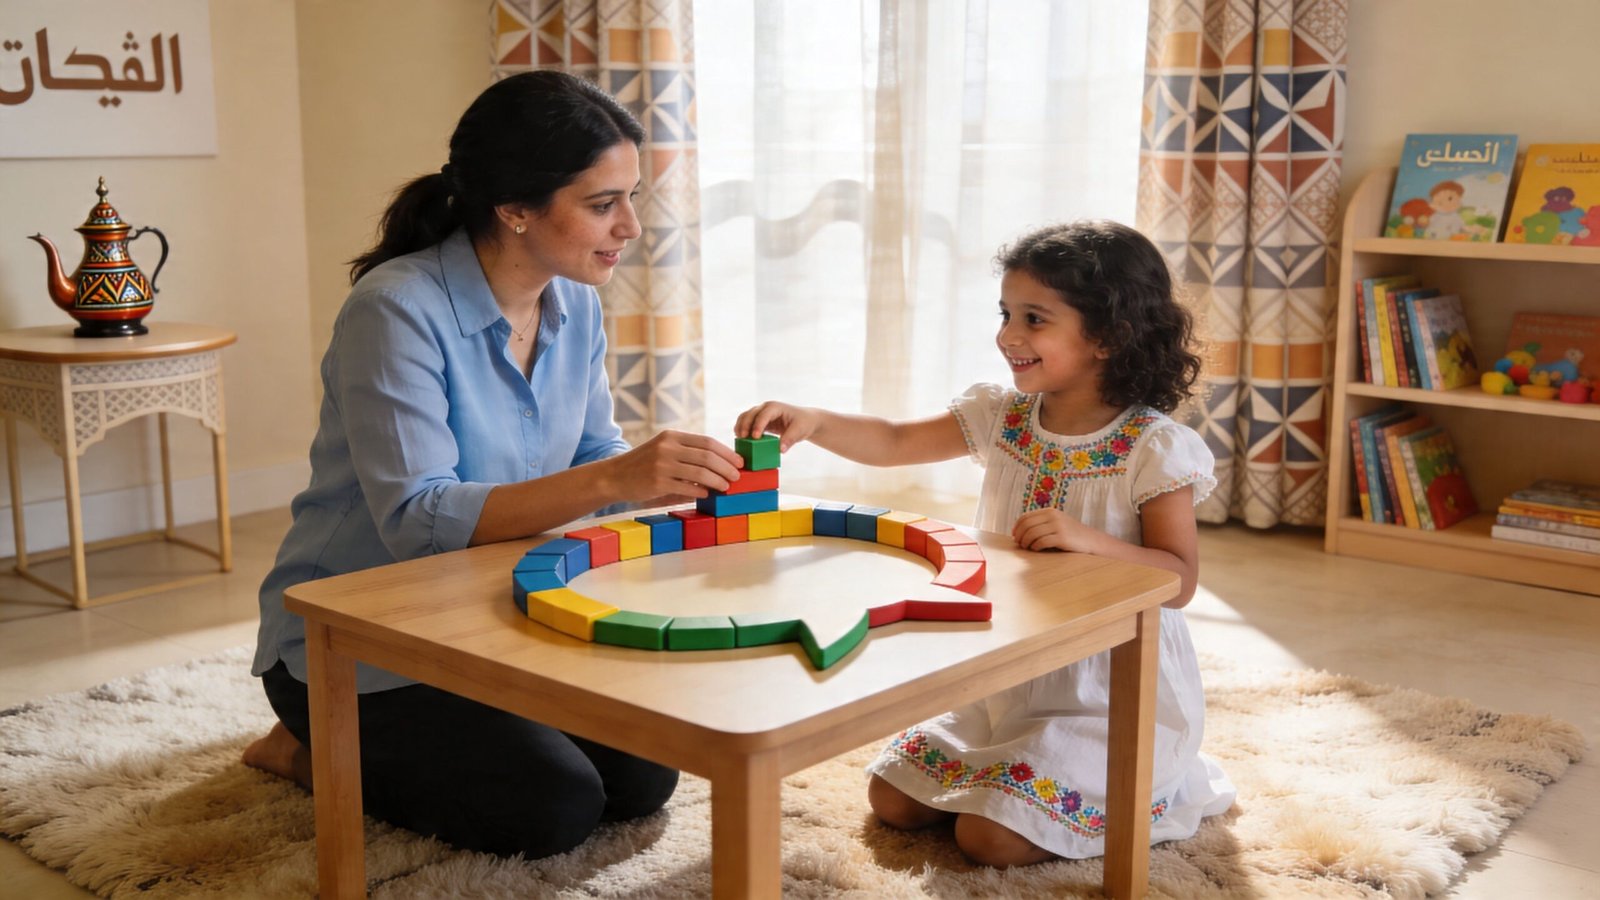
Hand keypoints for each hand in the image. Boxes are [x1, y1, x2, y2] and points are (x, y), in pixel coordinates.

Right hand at [611, 430, 743, 500]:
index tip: (738, 462)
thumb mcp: (663, 449)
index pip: (707, 441)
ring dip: (718, 481)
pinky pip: (688, 487)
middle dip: (726, 467)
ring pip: (701, 472)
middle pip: (707, 456)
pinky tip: (707, 494)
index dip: (726, 452)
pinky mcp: (658, 482)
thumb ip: (687, 453)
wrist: (614, 476)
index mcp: (671, 436)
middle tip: (737, 477)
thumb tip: (719, 463)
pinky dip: (701, 491)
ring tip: (726, 487)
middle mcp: (668, 447)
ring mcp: (662, 464)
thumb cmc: (643, 464)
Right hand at [733, 401, 822, 451]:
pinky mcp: (759, 421)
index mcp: (775, 407)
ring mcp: (761, 413)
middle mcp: (766, 408)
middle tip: (742, 438)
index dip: (758, 425)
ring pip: (745, 417)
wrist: (805, 421)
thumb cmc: (803, 423)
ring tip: (739, 439)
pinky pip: (747, 423)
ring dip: (740, 427)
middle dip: (745, 425)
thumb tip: (780, 450)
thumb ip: (790, 439)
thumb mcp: (799, 431)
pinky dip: (742, 430)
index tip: (755, 437)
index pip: (763, 415)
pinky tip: (741, 440)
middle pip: (750, 414)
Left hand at [1011, 507, 1101, 553]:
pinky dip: (1035, 546)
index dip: (1017, 527)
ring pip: (1032, 533)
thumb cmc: (1071, 535)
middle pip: (1027, 525)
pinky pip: (1041, 541)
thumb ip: (1041, 524)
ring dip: (1026, 542)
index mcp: (1050, 511)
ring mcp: (1058, 526)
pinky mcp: (1062, 537)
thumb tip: (1018, 532)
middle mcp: (1053, 516)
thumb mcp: (1056, 523)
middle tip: (1020, 544)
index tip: (1014, 536)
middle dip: (1020, 535)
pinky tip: (1036, 549)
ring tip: (1027, 547)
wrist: (1091, 540)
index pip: (1026, 517)